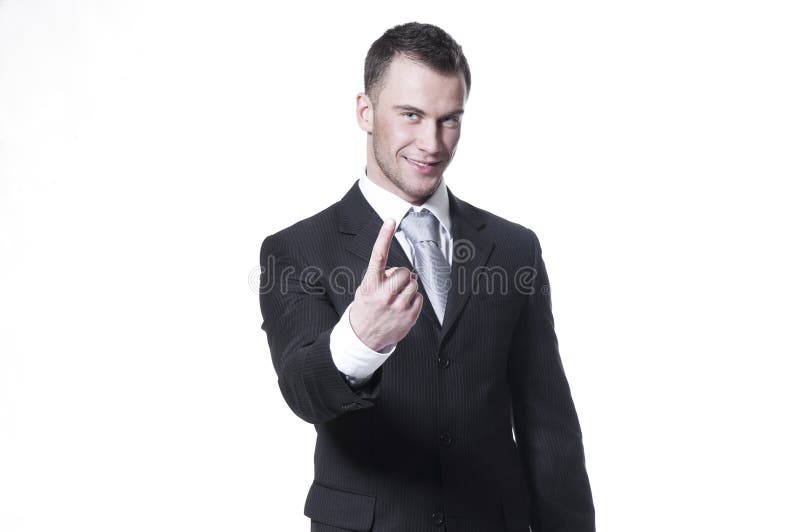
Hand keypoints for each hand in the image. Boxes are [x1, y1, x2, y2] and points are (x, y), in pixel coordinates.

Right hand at [349, 218, 423, 351]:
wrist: (363, 337)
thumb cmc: (367, 307)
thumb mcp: (365, 289)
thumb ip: (381, 277)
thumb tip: (404, 272)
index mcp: (370, 284)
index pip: (378, 256)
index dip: (384, 236)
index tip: (391, 220)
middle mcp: (383, 294)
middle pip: (405, 271)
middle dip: (402, 276)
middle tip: (394, 285)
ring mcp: (397, 307)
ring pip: (414, 284)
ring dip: (408, 287)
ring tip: (397, 298)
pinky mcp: (408, 317)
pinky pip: (419, 298)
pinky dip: (413, 300)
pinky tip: (402, 307)